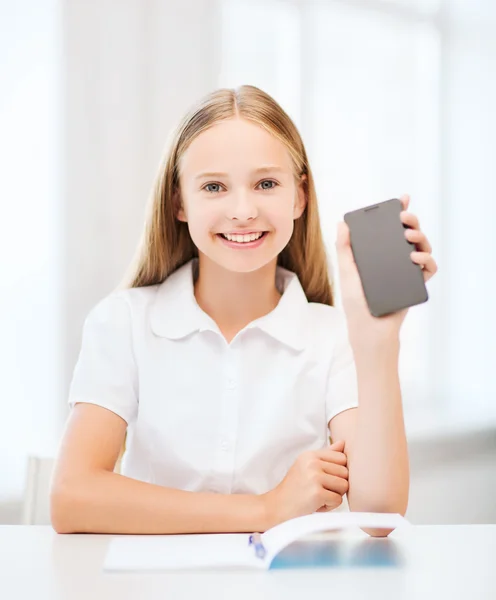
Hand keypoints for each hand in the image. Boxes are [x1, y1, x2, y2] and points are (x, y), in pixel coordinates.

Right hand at [261, 440, 348, 527]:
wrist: (277, 506)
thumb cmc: (295, 488)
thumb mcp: (307, 466)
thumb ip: (326, 455)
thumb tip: (343, 443)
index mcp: (311, 455)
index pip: (342, 457)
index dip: (338, 471)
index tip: (325, 479)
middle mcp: (312, 463)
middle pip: (345, 472)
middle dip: (337, 485)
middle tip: (320, 490)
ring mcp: (314, 477)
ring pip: (344, 486)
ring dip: (334, 496)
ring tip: (319, 496)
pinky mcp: (317, 493)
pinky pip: (338, 500)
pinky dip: (330, 506)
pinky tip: (316, 504)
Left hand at [336, 194, 437, 345]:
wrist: (369, 329)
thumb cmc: (356, 302)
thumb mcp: (347, 273)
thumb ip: (344, 249)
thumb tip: (342, 224)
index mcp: (379, 253)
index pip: (389, 229)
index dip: (398, 212)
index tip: (401, 200)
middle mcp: (395, 259)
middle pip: (408, 234)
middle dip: (410, 221)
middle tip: (405, 219)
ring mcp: (407, 271)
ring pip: (422, 248)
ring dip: (420, 238)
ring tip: (410, 238)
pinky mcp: (415, 284)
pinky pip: (429, 268)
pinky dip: (427, 261)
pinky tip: (415, 259)